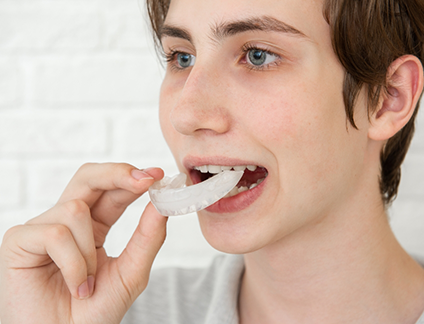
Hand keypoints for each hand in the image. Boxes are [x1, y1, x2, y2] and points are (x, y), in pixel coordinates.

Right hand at [0, 163, 166, 323]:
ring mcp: (42, 229)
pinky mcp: (20, 240)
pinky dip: (73, 263)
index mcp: (94, 226)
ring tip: (87, 283)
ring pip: (74, 210)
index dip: (132, 178)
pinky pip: (56, 233)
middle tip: (145, 180)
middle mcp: (67, 222)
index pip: (111, 190)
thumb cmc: (93, 314)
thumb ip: (147, 238)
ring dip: (88, 251)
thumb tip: (161, 205)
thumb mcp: (130, 273)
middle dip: (116, 174)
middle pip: (87, 177)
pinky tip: (74, 286)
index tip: (157, 175)